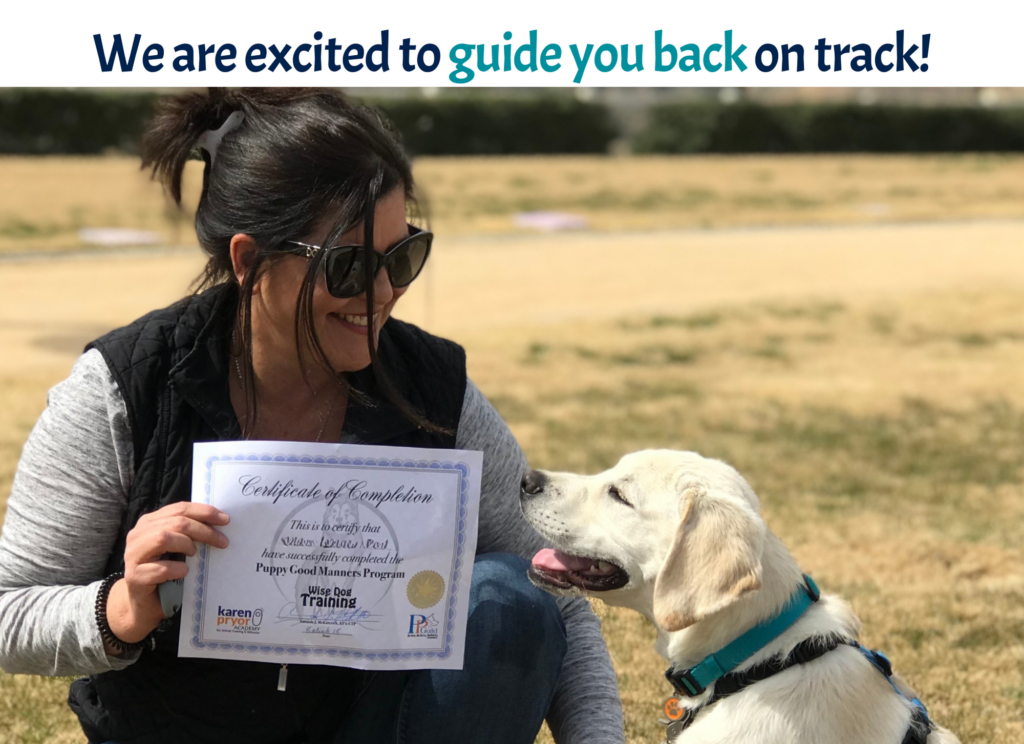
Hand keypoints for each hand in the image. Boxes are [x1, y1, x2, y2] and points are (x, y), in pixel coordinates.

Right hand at [105, 502, 229, 648]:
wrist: (143, 604)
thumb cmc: (164, 572)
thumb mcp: (176, 547)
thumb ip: (187, 533)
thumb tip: (220, 522)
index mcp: (149, 522)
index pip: (179, 508)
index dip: (204, 512)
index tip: (225, 520)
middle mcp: (138, 535)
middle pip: (176, 523)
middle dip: (203, 530)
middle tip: (222, 541)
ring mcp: (133, 556)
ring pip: (163, 538)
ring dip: (186, 545)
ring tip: (195, 554)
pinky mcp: (135, 577)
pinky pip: (160, 569)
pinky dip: (177, 569)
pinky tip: (184, 572)